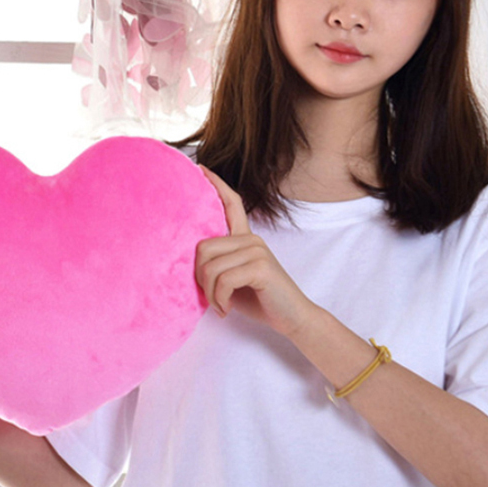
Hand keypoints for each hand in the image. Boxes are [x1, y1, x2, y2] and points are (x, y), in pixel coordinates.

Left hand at [195, 167, 314, 337]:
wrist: (292, 318)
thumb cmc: (261, 299)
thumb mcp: (235, 278)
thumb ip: (219, 264)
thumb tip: (194, 261)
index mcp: (245, 239)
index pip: (231, 204)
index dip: (215, 185)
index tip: (200, 168)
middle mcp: (251, 239)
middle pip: (203, 248)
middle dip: (199, 278)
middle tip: (211, 297)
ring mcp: (257, 250)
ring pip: (210, 267)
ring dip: (210, 294)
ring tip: (221, 305)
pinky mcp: (260, 266)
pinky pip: (223, 280)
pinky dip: (219, 300)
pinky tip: (227, 309)